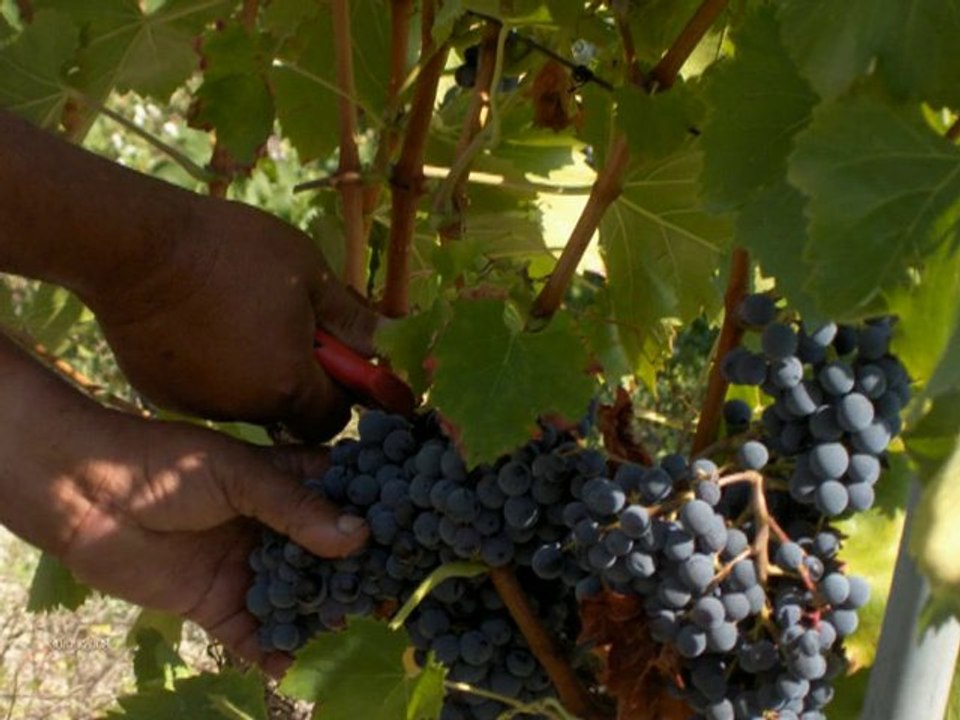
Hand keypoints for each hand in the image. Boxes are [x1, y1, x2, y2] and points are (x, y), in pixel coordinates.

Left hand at [53, 413, 366, 675]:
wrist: (86, 495)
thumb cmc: (166, 465)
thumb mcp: (238, 475)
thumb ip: (296, 507)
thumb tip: (359, 536)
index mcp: (286, 484)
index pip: (343, 499)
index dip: (375, 516)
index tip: (412, 536)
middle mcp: (276, 528)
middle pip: (328, 557)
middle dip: (356, 578)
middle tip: (394, 600)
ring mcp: (249, 568)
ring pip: (298, 599)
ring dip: (323, 619)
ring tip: (356, 639)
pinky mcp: (218, 605)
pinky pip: (255, 636)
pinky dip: (275, 654)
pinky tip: (298, 671)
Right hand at [86, 198, 378, 438]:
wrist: (136, 247)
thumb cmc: (233, 252)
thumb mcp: (309, 274)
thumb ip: (352, 319)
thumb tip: (392, 342)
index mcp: (289, 384)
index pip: (335, 416)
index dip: (342, 389)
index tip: (334, 356)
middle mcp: (247, 409)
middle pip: (291, 411)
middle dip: (298, 380)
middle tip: (285, 328)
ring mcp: (201, 406)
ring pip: (248, 403)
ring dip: (256, 374)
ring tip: (238, 318)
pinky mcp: (164, 396)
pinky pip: (206, 393)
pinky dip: (215, 371)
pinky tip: (201, 328)